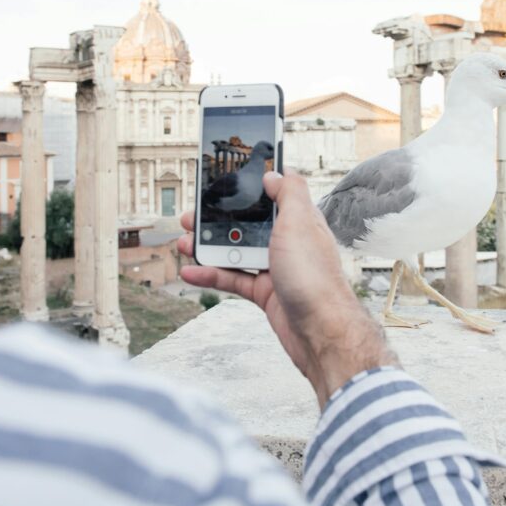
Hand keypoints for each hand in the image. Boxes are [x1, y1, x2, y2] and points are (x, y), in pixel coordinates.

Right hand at [178, 171, 396, 407]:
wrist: (320, 331)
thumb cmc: (315, 279)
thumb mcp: (300, 223)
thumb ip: (289, 194)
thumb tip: (275, 173)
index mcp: (299, 221)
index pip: (272, 196)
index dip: (250, 188)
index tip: (225, 180)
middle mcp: (288, 243)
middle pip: (247, 225)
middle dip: (218, 220)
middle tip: (192, 216)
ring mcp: (276, 268)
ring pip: (236, 252)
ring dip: (208, 247)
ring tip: (185, 242)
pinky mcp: (266, 293)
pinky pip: (233, 279)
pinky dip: (211, 275)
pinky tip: (192, 272)